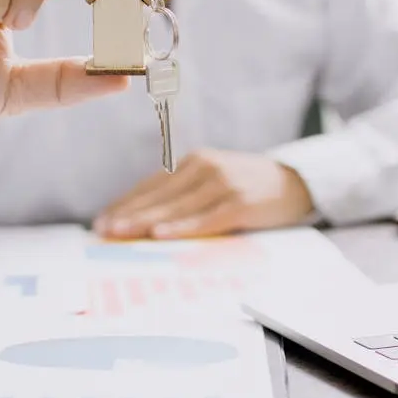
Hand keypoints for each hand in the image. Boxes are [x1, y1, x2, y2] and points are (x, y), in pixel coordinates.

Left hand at [93, 150, 313, 239]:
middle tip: (102, 231)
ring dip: (145, 222)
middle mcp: (205, 168)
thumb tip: (143, 223)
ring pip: (176, 207)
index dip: (124, 204)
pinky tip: (161, 235)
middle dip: (127, 215)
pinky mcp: (241, 202)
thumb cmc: (248, 188)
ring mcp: (223, 184)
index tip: (100, 221)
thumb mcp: (213, 183)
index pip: (151, 186)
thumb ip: (184, 197)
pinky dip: (182, 228)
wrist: (297, 183)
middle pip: (158, 196)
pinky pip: (206, 218)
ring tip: (120, 234)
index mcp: (194, 162)